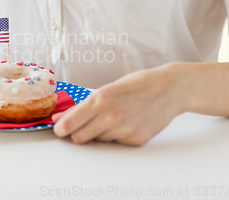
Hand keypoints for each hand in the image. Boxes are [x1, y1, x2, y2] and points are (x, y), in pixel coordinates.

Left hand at [52, 64, 185, 145]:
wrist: (170, 89)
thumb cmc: (137, 85)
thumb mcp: (107, 89)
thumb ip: (82, 106)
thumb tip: (59, 118)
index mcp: (100, 100)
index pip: (70, 124)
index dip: (61, 129)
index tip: (58, 129)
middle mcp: (111, 117)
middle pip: (79, 138)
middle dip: (77, 132)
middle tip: (83, 124)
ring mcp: (124, 130)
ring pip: (98, 140)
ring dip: (99, 132)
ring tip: (113, 117)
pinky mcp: (136, 140)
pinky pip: (115, 143)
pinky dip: (116, 135)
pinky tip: (127, 122)